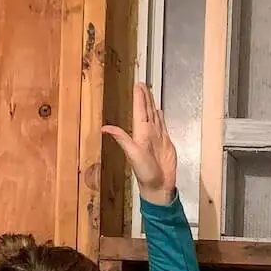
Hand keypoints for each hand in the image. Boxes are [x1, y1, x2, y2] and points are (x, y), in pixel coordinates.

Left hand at [103, 83, 177, 202]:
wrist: (159, 185)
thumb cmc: (145, 172)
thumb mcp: (132, 154)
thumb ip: (121, 139)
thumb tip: (104, 128)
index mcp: (140, 133)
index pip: (140, 111)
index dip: (139, 98)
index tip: (137, 85)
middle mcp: (148, 133)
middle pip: (147, 111)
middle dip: (145, 97)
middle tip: (143, 84)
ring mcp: (157, 137)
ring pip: (154, 116)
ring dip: (152, 104)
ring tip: (150, 93)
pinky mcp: (166, 142)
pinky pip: (163, 126)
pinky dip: (161, 117)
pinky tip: (159, 112)